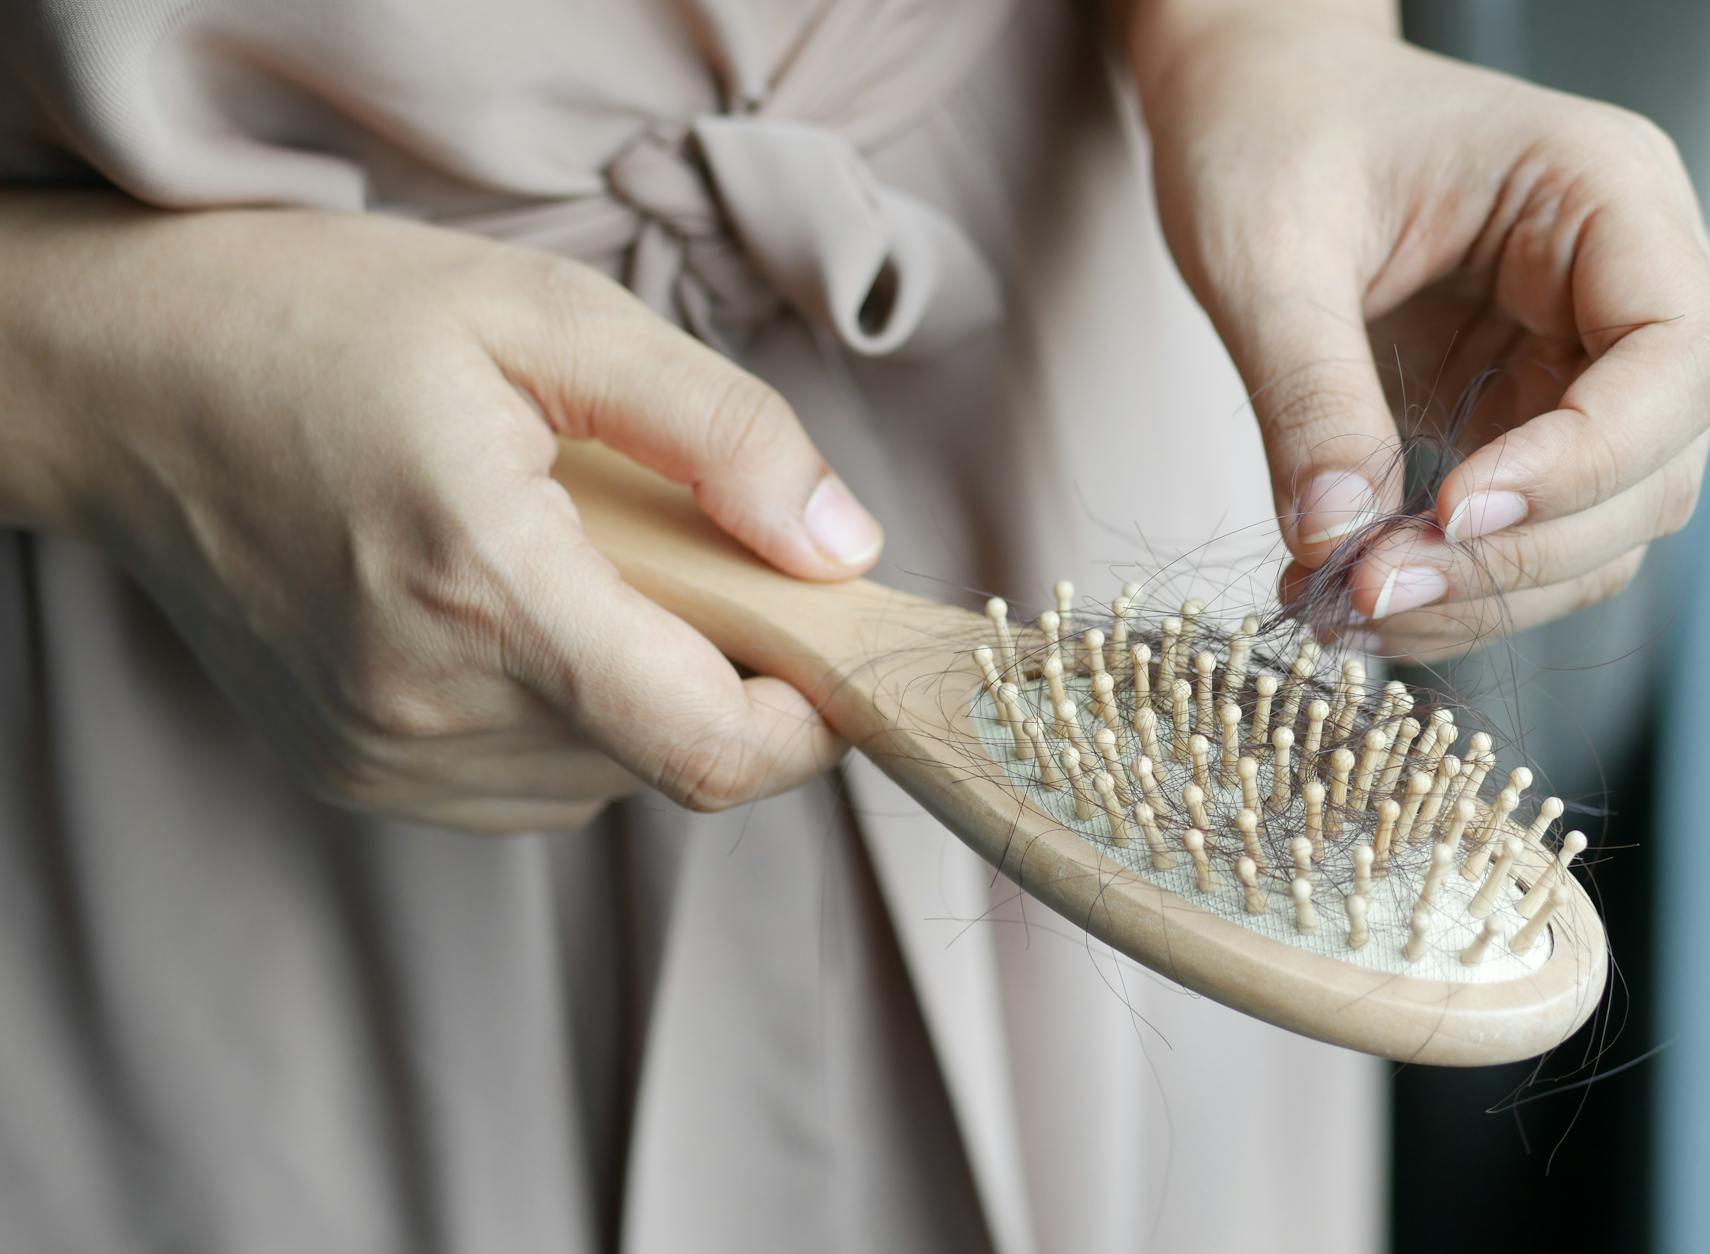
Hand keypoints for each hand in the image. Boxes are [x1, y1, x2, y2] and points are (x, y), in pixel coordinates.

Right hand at [3, 199, 882, 830]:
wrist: (124, 380)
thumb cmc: (326, 324)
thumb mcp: (549, 318)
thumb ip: (721, 433)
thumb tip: (841, 547)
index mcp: (487, 588)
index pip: (710, 751)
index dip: (811, 725)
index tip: (833, 649)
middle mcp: (430, 708)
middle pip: (670, 758)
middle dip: (722, 668)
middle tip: (676, 545)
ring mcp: (383, 758)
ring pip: (605, 777)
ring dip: (640, 689)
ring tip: (572, 562)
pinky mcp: (354, 772)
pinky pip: (528, 780)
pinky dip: (564, 710)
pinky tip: (510, 608)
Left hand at [1128, 2, 1709, 658]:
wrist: (1252, 103)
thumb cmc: (1271, 126)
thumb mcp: (1269, 249)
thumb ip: (1309, 391)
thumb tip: (1335, 538)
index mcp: (1604, 197)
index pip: (1671, 361)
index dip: (1582, 462)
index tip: (1451, 514)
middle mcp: (1619, 288)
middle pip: (1650, 472)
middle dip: (1512, 556)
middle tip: (1367, 594)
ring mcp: (1574, 363)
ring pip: (1593, 530)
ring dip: (1477, 594)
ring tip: (1336, 610)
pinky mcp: (1513, 419)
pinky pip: (1515, 534)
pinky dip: (1443, 584)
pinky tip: (1340, 598)